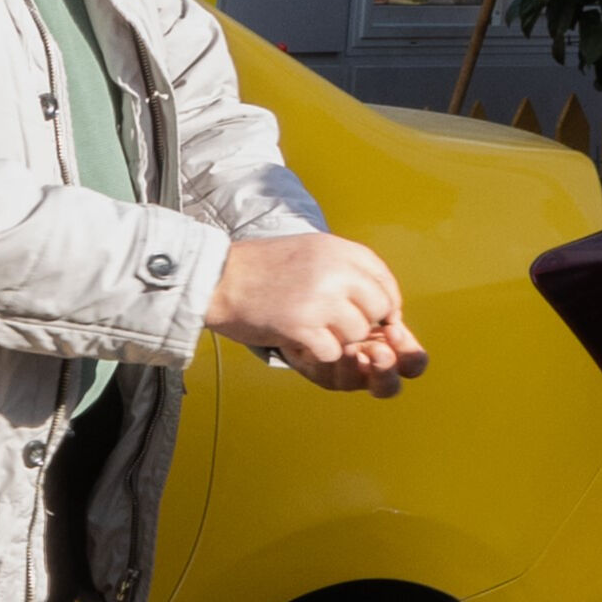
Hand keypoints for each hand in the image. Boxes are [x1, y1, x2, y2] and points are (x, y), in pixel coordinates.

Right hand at [208, 232, 425, 393]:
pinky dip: (316, 352)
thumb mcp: (308, 250)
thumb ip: (343, 267)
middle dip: (362, 323)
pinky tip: (298, 340)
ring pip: (356, 334)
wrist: (216, 279)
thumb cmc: (259, 268)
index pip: (385, 280)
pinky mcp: (301, 326)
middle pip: (378, 310)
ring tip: (311, 329)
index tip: (372, 315)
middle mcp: (334, 271)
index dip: (384, 303)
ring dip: (338, 339)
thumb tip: (378, 298)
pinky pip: (331, 351)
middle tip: (336, 325)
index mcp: (337, 249)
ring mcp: (319, 299)